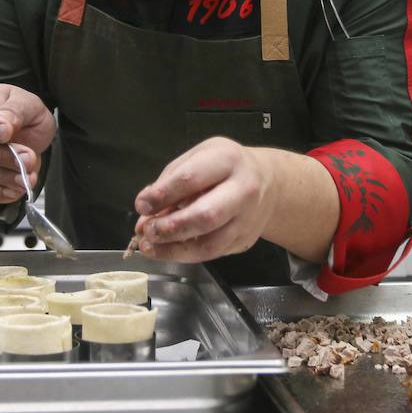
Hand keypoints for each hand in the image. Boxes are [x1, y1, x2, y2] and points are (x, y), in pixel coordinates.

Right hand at [0, 84, 54, 202]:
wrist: (25, 130)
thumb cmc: (21, 112)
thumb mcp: (27, 103)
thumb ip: (15, 110)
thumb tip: (5, 126)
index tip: (6, 132)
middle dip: (2, 156)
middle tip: (28, 159)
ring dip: (4, 178)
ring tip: (27, 177)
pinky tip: (16, 190)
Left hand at [133, 137, 275, 262]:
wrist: (269, 182)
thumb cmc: (224, 167)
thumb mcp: (198, 158)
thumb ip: (169, 183)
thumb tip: (145, 213)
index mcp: (228, 160)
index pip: (190, 179)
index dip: (162, 194)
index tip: (142, 205)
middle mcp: (243, 190)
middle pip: (206, 215)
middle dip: (172, 227)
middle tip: (148, 231)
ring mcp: (247, 219)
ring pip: (210, 243)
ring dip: (174, 249)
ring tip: (150, 246)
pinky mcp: (244, 240)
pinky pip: (212, 253)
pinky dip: (185, 255)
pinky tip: (167, 249)